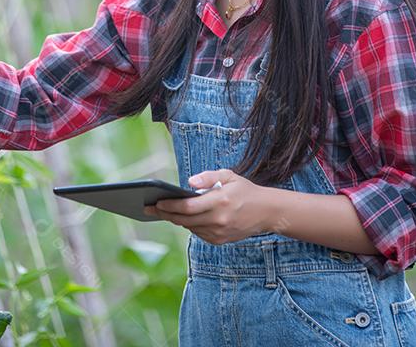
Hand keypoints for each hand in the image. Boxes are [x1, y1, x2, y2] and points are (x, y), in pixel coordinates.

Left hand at [144, 169, 271, 243]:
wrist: (266, 212)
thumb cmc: (244, 190)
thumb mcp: (229, 175)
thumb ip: (208, 177)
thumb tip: (188, 183)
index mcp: (219, 201)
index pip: (187, 206)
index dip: (169, 205)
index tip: (156, 202)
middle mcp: (218, 219)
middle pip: (184, 219)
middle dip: (165, 213)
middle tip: (149, 208)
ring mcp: (219, 232)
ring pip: (189, 227)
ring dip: (175, 220)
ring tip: (162, 211)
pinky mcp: (220, 240)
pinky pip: (198, 233)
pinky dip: (189, 225)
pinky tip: (181, 218)